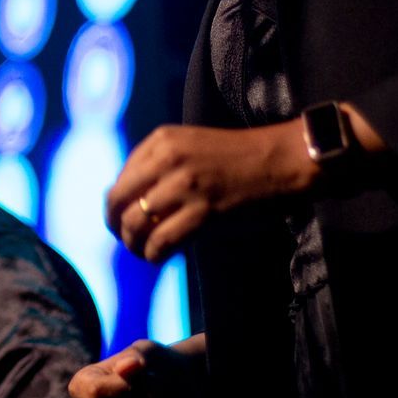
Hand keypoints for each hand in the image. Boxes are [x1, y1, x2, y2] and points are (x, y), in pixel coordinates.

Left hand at [105, 123, 313, 261]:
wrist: (282, 161)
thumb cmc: (239, 158)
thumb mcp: (191, 146)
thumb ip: (159, 165)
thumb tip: (127, 201)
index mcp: (162, 140)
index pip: (120, 179)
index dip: (116, 206)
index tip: (122, 220)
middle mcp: (167, 159)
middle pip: (117, 201)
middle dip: (116, 226)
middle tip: (127, 241)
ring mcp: (184, 185)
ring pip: (134, 224)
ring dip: (133, 245)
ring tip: (143, 252)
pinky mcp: (203, 212)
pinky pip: (161, 242)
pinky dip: (154, 255)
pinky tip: (160, 257)